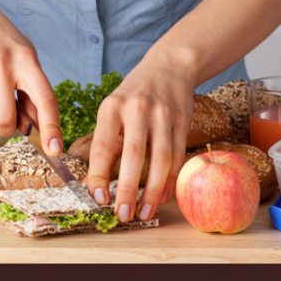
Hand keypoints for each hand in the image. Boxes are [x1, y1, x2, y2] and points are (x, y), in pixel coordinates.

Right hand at [0, 0, 63, 154]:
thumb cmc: (1, 39)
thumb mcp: (25, 55)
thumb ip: (32, 88)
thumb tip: (37, 127)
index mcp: (26, 58)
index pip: (45, 97)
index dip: (52, 126)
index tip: (55, 149)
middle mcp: (2, 62)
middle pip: (6, 118)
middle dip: (7, 127)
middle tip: (7, 118)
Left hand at [85, 49, 194, 223]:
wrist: (169, 65)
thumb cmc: (135, 93)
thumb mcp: (114, 107)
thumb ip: (109, 140)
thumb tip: (98, 182)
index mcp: (112, 106)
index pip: (102, 145)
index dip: (99, 174)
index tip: (98, 199)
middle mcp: (137, 108)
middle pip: (134, 155)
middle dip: (128, 189)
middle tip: (122, 215)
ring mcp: (162, 113)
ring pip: (160, 159)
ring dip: (152, 191)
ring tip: (144, 213)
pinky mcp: (182, 120)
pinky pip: (178, 155)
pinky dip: (170, 180)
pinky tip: (163, 197)